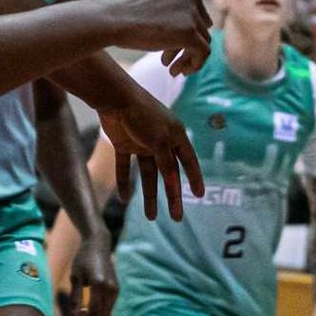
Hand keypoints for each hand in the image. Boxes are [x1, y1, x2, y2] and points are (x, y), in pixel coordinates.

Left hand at [67, 229, 118, 315]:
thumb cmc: (83, 259)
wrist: (98, 245)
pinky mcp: (115, 289)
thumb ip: (76, 298)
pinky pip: (108, 308)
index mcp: (99, 285)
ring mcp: (115, 289)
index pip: (92, 313)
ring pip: (107, 315)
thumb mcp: (75, 277)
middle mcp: (110, 289)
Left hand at [97, 82, 204, 222]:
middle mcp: (161, 142)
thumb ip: (166, 163)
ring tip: (150, 217)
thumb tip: (174, 185)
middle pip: (168, 174)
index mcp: (175, 137)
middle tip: (176, 217)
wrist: (115, 98)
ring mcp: (142, 144)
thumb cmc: (144, 114)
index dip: (195, 178)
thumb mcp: (160, 140)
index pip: (188, 162)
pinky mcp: (124, 145)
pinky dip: (124, 182)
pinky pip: (125, 168)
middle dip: (172, 196)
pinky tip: (124, 199)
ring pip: (148, 175)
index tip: (199, 195)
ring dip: (149, 195)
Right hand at [107, 0, 211, 75]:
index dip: (184, 31)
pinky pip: (203, 52)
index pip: (194, 11)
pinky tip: (175, 72)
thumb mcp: (151, 5)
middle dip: (185, 44)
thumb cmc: (121, 15)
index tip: (166, 45)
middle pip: (200, 25)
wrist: (107, 20)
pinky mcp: (189, 32)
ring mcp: (191, 12)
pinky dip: (193, 64)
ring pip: (203, 40)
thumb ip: (171, 12)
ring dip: (187, 56)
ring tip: (171, 69)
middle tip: (167, 59)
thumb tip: (189, 33)